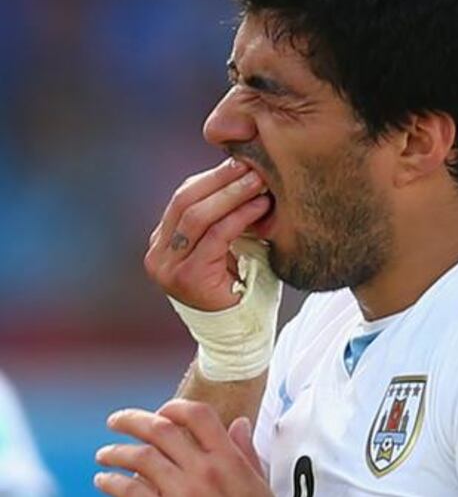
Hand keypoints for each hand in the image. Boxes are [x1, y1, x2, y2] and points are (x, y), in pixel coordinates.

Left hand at [95, 400, 280, 496]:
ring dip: (116, 451)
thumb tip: (238, 423)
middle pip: (160, 429)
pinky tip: (103, 481)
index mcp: (228, 460)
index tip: (160, 412)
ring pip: (139, 457)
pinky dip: (111, 481)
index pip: (197, 415)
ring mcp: (181, 494)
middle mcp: (203, 471)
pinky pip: (129, 490)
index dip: (174, 408)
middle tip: (115, 422)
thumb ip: (246, 454)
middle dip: (132, 421)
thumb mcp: (259, 488)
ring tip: (103, 455)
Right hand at [146, 158, 271, 309]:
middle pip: (185, 202)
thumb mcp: (226, 248)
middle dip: (221, 180)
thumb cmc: (239, 289)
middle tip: (252, 164)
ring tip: (259, 181)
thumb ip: (223, 218)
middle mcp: (158, 254)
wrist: (240, 335)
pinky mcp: (187, 278)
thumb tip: (242, 171)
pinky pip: (216, 237)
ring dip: (232, 194)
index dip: (212, 178)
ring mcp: (168, 268)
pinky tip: (260, 206)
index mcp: (163, 243)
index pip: (182, 198)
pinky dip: (240, 217)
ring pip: (198, 216)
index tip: (241, 161)